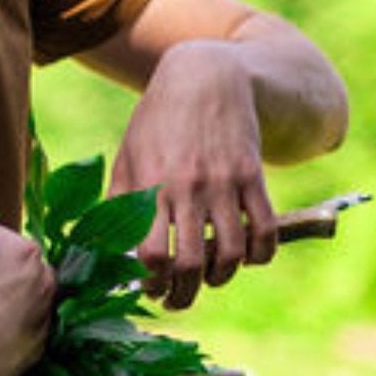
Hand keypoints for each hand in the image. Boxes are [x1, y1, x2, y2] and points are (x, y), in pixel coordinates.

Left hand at [108, 40, 277, 310]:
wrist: (205, 76)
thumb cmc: (158, 122)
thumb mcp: (129, 156)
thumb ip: (120, 202)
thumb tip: (110, 252)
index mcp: (151, 185)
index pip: (151, 254)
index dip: (151, 282)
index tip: (151, 286)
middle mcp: (188, 187)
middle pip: (191, 264)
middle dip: (184, 295)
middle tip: (178, 299)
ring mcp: (224, 182)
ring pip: (232, 254)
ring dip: (221, 278)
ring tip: (211, 277)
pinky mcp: (252, 175)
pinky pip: (265, 230)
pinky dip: (259, 255)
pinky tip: (247, 256)